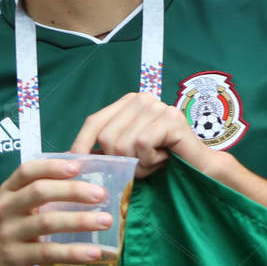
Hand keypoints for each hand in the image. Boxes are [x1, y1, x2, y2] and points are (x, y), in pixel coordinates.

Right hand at [0, 160, 114, 265]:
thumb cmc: (9, 232)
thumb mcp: (17, 209)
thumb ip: (41, 193)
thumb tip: (86, 177)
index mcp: (8, 192)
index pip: (27, 171)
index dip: (53, 167)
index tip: (79, 166)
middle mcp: (6, 209)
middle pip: (40, 192)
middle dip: (73, 190)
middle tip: (101, 195)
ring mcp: (8, 234)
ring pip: (47, 222)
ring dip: (80, 220)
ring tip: (106, 220)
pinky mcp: (15, 258)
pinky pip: (48, 252)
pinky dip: (73, 251)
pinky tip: (95, 252)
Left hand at [70, 92, 221, 178]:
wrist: (198, 167)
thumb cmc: (161, 159)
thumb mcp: (127, 152)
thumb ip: (104, 149)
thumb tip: (68, 159)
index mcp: (128, 102)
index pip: (94, 121)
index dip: (81, 144)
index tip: (74, 163)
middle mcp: (142, 98)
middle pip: (106, 137)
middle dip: (120, 160)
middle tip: (140, 163)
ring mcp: (157, 106)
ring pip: (123, 144)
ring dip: (138, 163)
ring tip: (153, 161)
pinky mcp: (171, 118)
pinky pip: (142, 145)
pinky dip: (150, 160)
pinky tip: (163, 158)